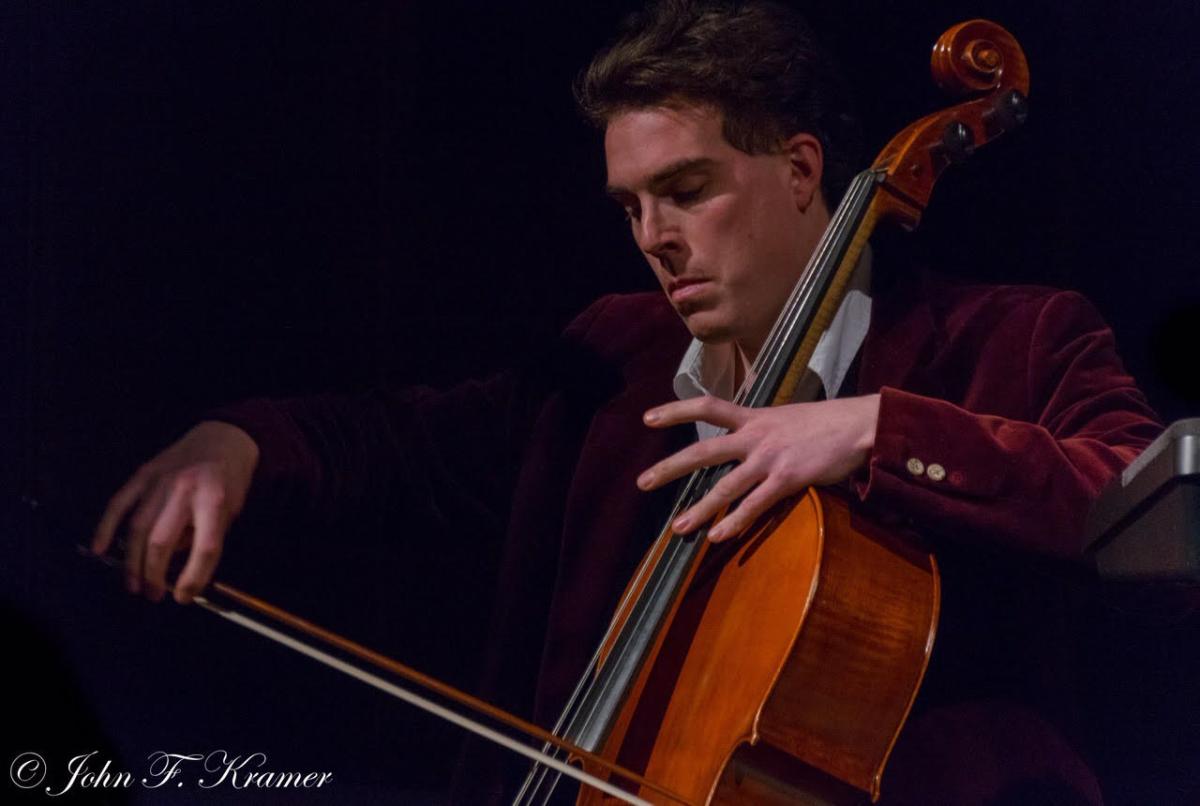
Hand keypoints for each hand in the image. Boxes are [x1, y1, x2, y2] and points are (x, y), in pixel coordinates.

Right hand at [91, 421, 259, 603]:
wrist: (223, 436)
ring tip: (134, 585)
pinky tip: (99, 550)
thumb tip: (179, 567)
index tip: (185, 597)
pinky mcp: (143, 474)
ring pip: (138, 528)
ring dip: (133, 562)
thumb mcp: (233, 509)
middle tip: (154, 595)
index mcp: (215, 499)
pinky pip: (119, 503)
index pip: (205, 547)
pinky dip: (106, 527)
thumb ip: (207, 535)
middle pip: (163, 541)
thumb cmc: (230, 478)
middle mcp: (185, 489)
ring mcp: (160, 480)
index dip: (194, 577)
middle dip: (155, 574)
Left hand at [636, 394, 879, 541]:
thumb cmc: (827, 423)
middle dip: (671, 468)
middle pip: (703, 451)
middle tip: (642, 482)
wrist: (860, 425)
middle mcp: (755, 436)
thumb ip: (762, 430)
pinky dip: (735, 522)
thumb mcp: (786, 417)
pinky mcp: (787, 479)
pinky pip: (755, 504)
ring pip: (725, 487)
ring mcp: (769, 458)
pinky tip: (718, 537)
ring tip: (678, 528)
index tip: (647, 417)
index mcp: (754, 417)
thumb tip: (747, 443)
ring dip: (700, 510)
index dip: (675, 410)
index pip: (707, 407)